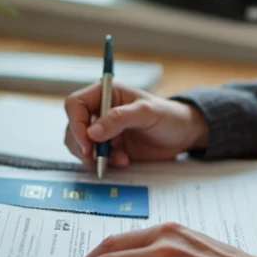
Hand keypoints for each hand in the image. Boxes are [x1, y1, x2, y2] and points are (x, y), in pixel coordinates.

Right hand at [64, 82, 209, 169]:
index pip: (76, 104)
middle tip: (95, 158)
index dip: (76, 123)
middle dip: (81, 144)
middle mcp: (101, 111)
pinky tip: (123, 161)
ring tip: (116, 159)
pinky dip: (105, 162)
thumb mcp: (146, 113)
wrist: (183, 135)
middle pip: (74, 127)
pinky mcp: (110, 147)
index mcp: (106, 93)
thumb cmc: (168, 116)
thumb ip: (119, 119)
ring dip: (94, 156)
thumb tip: (93, 132)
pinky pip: (96, 157)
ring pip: (81, 144)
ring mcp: (104, 130)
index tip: (87, 142)